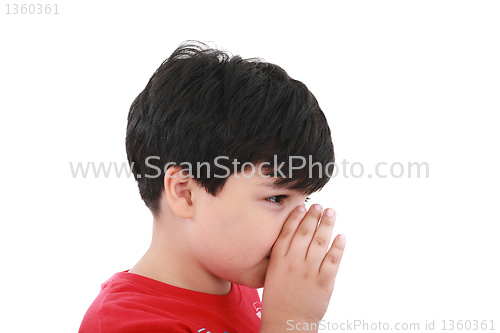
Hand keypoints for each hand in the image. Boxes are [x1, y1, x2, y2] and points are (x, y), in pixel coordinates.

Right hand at [260, 204, 345, 331]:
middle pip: (305, 233)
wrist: (287, 323)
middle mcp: (293, 263)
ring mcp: (309, 271)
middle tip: (319, 206)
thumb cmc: (278, 301)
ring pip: (320, 242)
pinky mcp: (324, 281)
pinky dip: (338, 246)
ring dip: (326, 225)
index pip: (287, 232)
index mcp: (278, 260)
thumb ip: (282, 257)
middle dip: (313, 216)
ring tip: (331, 213)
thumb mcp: (272, 274)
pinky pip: (333, 259)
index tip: (302, 207)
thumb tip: (293, 239)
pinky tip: (341, 236)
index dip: (295, 217)